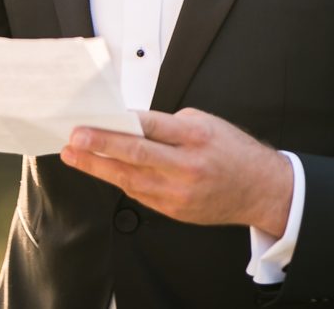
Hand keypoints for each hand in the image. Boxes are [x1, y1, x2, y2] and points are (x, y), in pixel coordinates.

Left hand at [60, 108, 292, 235]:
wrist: (260, 190)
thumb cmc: (233, 152)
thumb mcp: (206, 123)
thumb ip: (168, 124)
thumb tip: (133, 123)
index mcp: (195, 136)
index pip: (148, 127)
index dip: (115, 125)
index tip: (90, 123)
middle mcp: (186, 165)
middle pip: (134, 155)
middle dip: (99, 147)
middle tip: (74, 140)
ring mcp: (180, 191)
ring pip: (130, 179)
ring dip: (98, 168)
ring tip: (75, 156)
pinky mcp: (175, 210)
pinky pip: (139, 194)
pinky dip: (119, 181)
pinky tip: (103, 171)